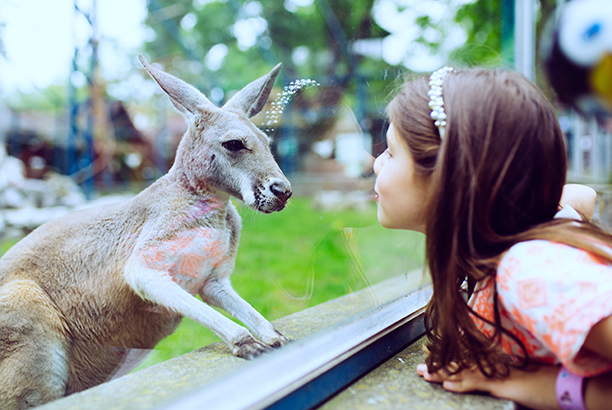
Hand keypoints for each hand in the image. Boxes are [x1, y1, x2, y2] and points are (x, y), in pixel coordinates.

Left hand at [416, 362, 559, 409]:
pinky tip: (448, 386)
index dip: (449, 354)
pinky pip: (480, 384)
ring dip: (443, 373)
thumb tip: (493, 375)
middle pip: (461, 361)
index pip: (468, 356)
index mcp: (497, 361)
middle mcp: (495, 364)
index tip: (432, 350)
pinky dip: (463, 385)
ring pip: (465, 371)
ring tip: (424, 373)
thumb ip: (504, 374)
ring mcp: (498, 374)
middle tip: (420, 359)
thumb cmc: (547, 383)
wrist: (565, 385)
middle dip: (439, 361)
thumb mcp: (520, 377)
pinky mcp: (504, 386)